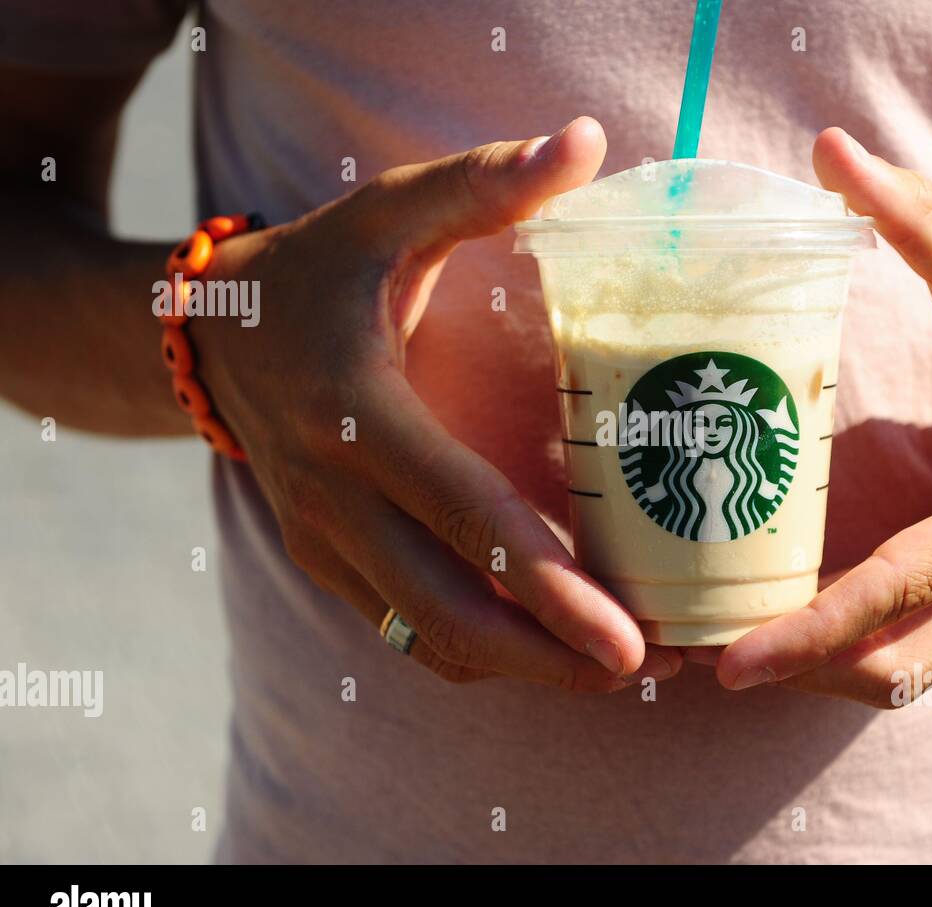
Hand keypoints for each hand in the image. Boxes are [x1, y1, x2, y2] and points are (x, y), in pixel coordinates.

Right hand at [191, 117, 681, 690]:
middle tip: (647, 669)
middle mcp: (333, 495)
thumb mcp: (387, 212)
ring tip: (614, 669)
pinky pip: (404, 630)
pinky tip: (543, 647)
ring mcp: (322, 540)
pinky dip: (476, 652)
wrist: (212, 336)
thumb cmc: (318, 270)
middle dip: (548, 657)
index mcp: (357, 413)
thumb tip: (583, 140)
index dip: (546, 584)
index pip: (461, 513)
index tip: (625, 638)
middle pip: (447, 610)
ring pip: (426, 638)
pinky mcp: (323, 561)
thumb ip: (480, 182)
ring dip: (520, 667)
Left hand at [711, 127, 931, 705]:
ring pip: (914, 673)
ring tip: (727, 649)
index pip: (902, 588)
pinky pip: (929, 652)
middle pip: (901, 665)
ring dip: (824, 673)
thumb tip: (829, 151)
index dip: (812, 631)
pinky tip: (792, 628)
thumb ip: (916, 220)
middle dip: (801, 671)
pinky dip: (859, 653)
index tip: (731, 660)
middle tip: (701, 657)